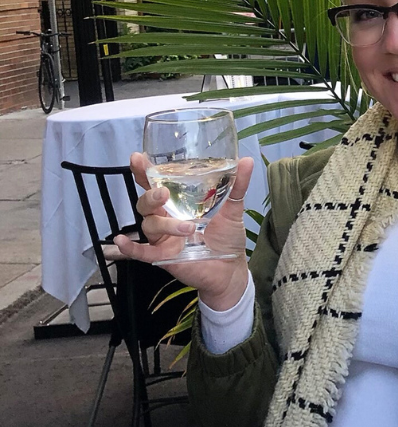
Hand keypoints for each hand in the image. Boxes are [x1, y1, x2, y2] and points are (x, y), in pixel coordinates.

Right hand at [114, 153, 253, 310]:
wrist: (232, 268)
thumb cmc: (227, 238)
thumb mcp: (233, 208)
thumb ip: (237, 185)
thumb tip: (248, 160)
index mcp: (179, 203)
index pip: (156, 184)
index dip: (144, 171)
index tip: (137, 158)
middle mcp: (167, 217)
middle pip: (145, 202)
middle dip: (150, 195)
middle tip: (164, 193)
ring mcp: (163, 238)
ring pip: (149, 224)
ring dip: (166, 224)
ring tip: (189, 228)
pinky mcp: (163, 256)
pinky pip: (141, 251)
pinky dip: (129, 247)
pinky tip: (121, 241)